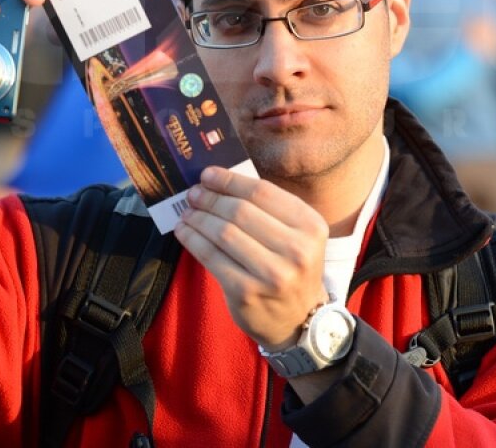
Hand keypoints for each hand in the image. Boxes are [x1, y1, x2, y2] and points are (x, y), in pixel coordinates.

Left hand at [174, 166, 328, 350]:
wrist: (300, 320)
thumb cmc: (292, 268)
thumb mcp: (297, 236)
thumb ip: (268, 210)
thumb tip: (219, 183)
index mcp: (310, 226)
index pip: (262, 192)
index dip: (229, 180)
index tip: (208, 175)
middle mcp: (296, 249)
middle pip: (240, 211)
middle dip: (210, 198)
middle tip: (194, 194)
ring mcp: (272, 274)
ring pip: (223, 233)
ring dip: (198, 218)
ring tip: (187, 212)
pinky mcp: (246, 292)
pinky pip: (211, 257)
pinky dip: (193, 240)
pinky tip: (184, 231)